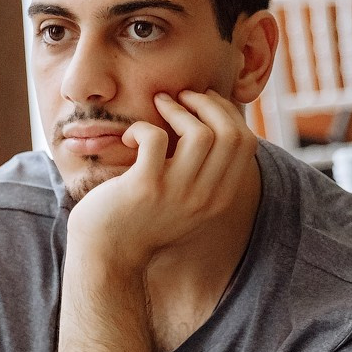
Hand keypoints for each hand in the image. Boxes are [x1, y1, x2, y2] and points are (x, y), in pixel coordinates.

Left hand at [65, 91, 258, 268]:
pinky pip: (155, 137)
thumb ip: (205, 175)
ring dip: (177, 109)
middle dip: (207, 104)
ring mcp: (176, 193)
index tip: (203, 103)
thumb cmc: (141, 219)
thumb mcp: (186, 203)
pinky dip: (141, 127)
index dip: (227, 113)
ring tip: (158, 105)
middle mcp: (204, 198)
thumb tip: (215, 124)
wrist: (106, 254)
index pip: (246, 143)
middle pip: (231, 134)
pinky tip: (130, 137)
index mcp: (219, 199)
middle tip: (181, 97)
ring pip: (200, 133)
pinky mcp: (145, 186)